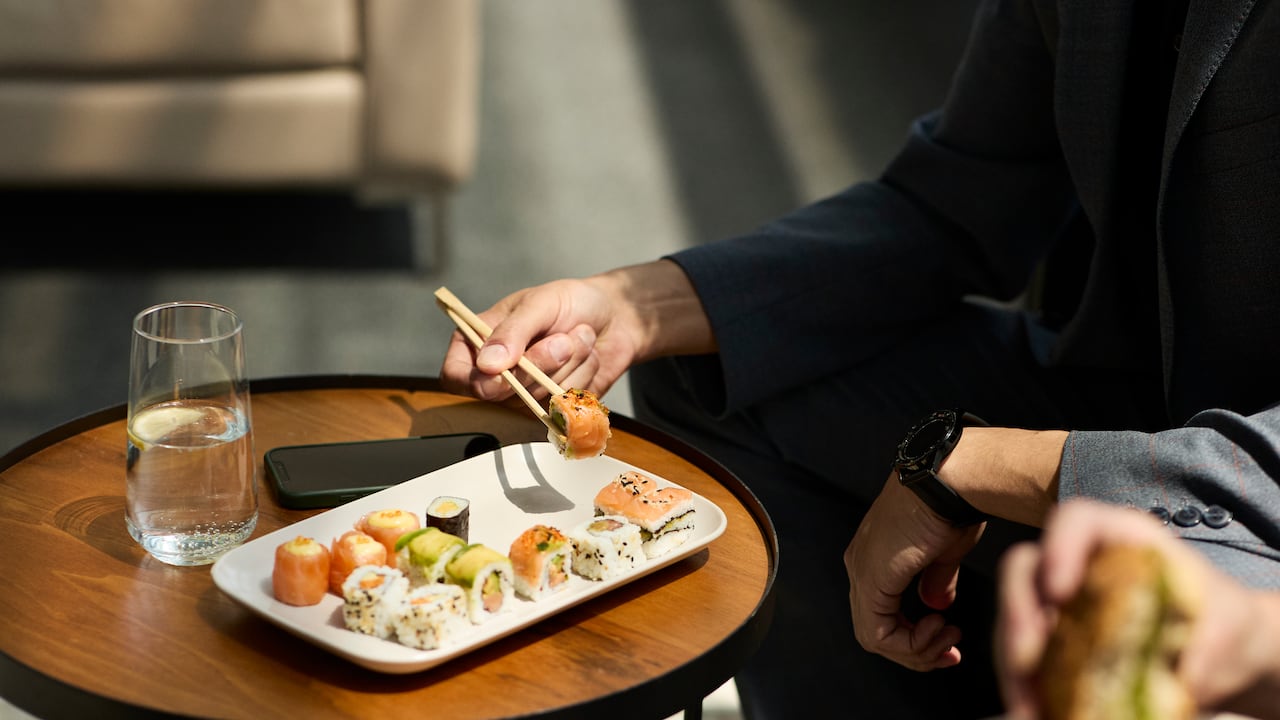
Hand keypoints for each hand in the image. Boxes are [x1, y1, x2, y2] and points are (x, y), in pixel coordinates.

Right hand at [438, 259, 714, 406]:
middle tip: (563, 340)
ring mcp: (526, 394)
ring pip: (537, 399)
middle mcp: (497, 372)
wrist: (616, 315)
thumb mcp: (540, 303)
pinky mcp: (555, 407)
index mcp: (478, 341)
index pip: (456, 376)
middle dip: (540, 365)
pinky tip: (588, 358)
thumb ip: (513, 331)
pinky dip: (584, 378)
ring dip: (569, 365)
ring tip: (580, 338)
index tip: (509, 366)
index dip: (478, 378)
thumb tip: (486, 365)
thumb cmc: (570, 302)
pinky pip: (564, 406)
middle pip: (499, 393)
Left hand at [844, 474, 984, 670]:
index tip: (950, 641)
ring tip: (949, 637)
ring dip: (916, 649)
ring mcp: (861, 572)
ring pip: (874, 638)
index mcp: (875, 557)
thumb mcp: (943, 552)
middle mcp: (860, 565)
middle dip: (917, 650)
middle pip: (876, 630)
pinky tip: (938, 627)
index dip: (915, 638)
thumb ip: (935, 580)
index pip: (882, 614)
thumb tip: (935, 604)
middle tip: (951, 651)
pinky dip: (910, 642)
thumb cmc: (952, 504)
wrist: (953, 480)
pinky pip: (876, 633)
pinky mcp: (870, 579)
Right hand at [995, 499, 1279, 719]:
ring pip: (1017, 620)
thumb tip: (1172, 684)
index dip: (1059, 547)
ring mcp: (1061, 605)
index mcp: (1122, 540)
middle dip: (1017, 613)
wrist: (1225, 652)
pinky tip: (1034, 712)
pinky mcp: (1054, 644)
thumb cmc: (1225, 626)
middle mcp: (1080, 565)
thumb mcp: (1222, 631)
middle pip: (1027, 570)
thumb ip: (1196, 650)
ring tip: (1027, 707)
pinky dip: (1025, 687)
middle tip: (1025, 657)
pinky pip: (1024, 659)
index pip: (1078, 522)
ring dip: (1013, 663)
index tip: (1058, 591)